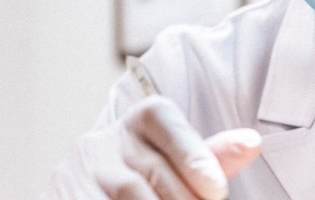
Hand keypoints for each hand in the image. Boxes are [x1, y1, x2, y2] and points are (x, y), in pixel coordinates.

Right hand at [52, 96, 262, 199]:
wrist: (85, 192)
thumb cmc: (145, 181)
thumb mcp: (175, 163)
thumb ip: (208, 157)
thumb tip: (252, 142)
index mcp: (135, 124)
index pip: (163, 122)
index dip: (192, 155)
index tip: (217, 189)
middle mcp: (101, 145)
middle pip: (151, 172)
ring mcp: (76, 176)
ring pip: (130, 194)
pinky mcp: (62, 196)